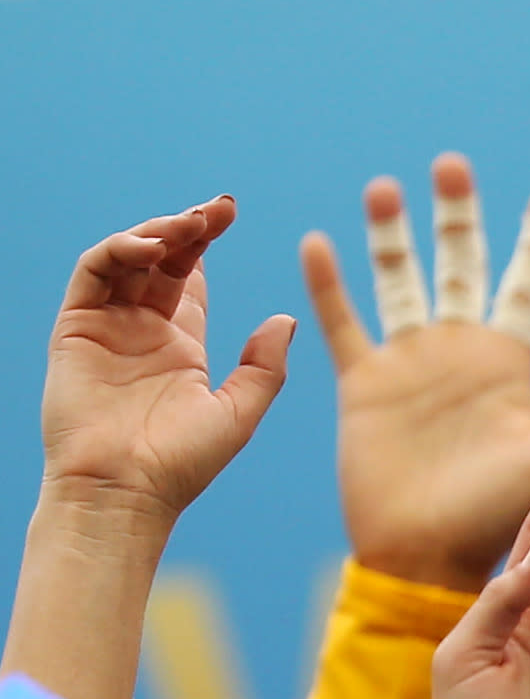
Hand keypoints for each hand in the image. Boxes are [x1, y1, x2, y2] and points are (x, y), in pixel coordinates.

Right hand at [42, 198, 295, 520]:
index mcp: (179, 345)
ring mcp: (105, 326)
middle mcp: (140, 330)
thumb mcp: (239, 411)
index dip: (205, 244)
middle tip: (216, 208)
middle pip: (160, 261)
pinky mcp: (74, 328)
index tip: (230, 215)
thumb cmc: (182, 464)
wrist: (125, 491)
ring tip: (188, 223)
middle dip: (186, 228)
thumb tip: (285, 319)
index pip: (189, 279)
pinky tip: (150, 247)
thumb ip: (264, 366)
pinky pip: (93, 275)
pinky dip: (118, 251)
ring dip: (155, 233)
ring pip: (125, 260)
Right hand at [300, 158, 529, 589]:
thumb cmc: (507, 514)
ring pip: (399, 283)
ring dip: (393, 237)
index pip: (528, 284)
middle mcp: (461, 353)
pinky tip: (319, 240)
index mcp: (512, 362)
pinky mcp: (363, 385)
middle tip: (453, 165)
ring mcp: (410, 365)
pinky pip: (343, 324)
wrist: (431, 556)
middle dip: (457, 218)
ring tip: (389, 187)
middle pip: (460, 267)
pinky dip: (329, 284)